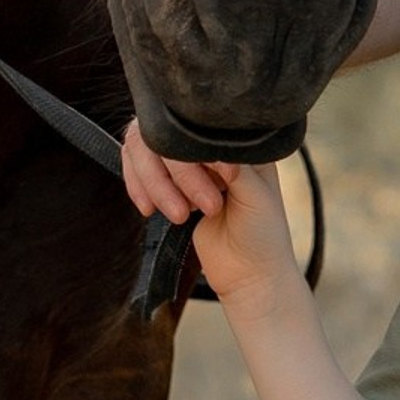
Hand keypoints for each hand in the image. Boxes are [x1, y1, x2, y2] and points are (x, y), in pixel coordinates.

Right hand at [121, 125, 299, 306]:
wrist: (248, 276)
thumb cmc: (263, 235)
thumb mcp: (258, 198)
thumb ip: (237, 169)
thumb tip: (213, 150)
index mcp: (237, 142)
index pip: (200, 124)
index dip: (198, 150)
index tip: (218, 182)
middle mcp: (207, 146)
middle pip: (166, 134)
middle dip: (178, 174)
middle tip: (206, 207)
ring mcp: (184, 163)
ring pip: (144, 149)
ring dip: (155, 183)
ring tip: (182, 216)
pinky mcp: (165, 183)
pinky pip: (135, 169)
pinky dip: (138, 187)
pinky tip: (150, 210)